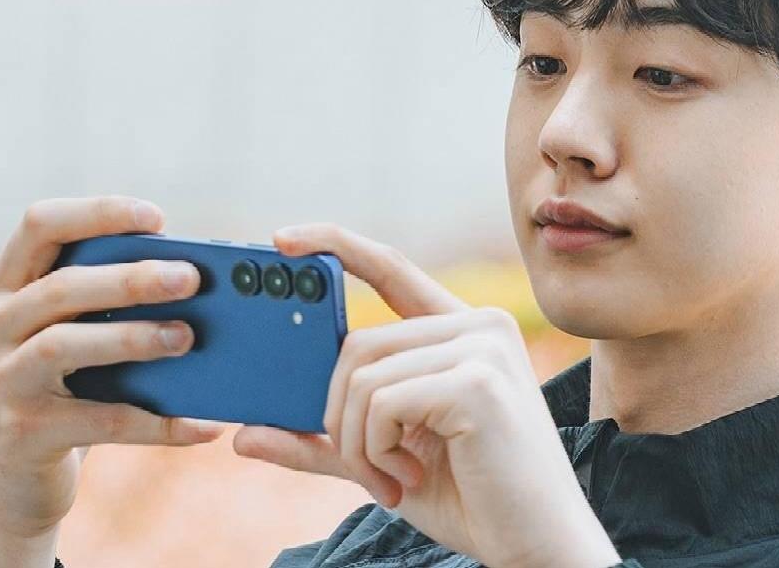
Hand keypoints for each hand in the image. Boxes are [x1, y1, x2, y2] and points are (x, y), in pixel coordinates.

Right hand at [0, 196, 226, 564]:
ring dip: (133, 338)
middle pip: (61, 286)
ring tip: (186, 338)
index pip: (40, 224)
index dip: (98, 213)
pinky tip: (204, 425)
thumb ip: (113, 301)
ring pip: (65, 346)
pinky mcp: (23, 434)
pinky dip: (158, 423)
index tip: (158, 219)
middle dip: (130, 278)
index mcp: (9, 286)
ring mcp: (1, 381)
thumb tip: (198, 277)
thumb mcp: (77, 333)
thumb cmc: (67, 387)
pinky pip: (100, 421)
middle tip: (190, 279)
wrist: (14, 481)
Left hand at [232, 222, 620, 567]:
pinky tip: (409, 479)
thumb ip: (325, 439)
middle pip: (358, 342)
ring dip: (358, 443)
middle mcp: (479, 324)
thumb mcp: (384, 459)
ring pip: (363, 375)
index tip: (282, 241)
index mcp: (463, 330)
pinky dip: (376, 451)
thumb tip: (243, 436)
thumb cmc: (470, 497)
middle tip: (369, 468)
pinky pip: (382, 402)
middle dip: (341, 415)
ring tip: (394, 480)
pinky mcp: (477, 382)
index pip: (392, 269)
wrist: (535, 545)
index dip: (336, 246)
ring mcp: (482, 348)